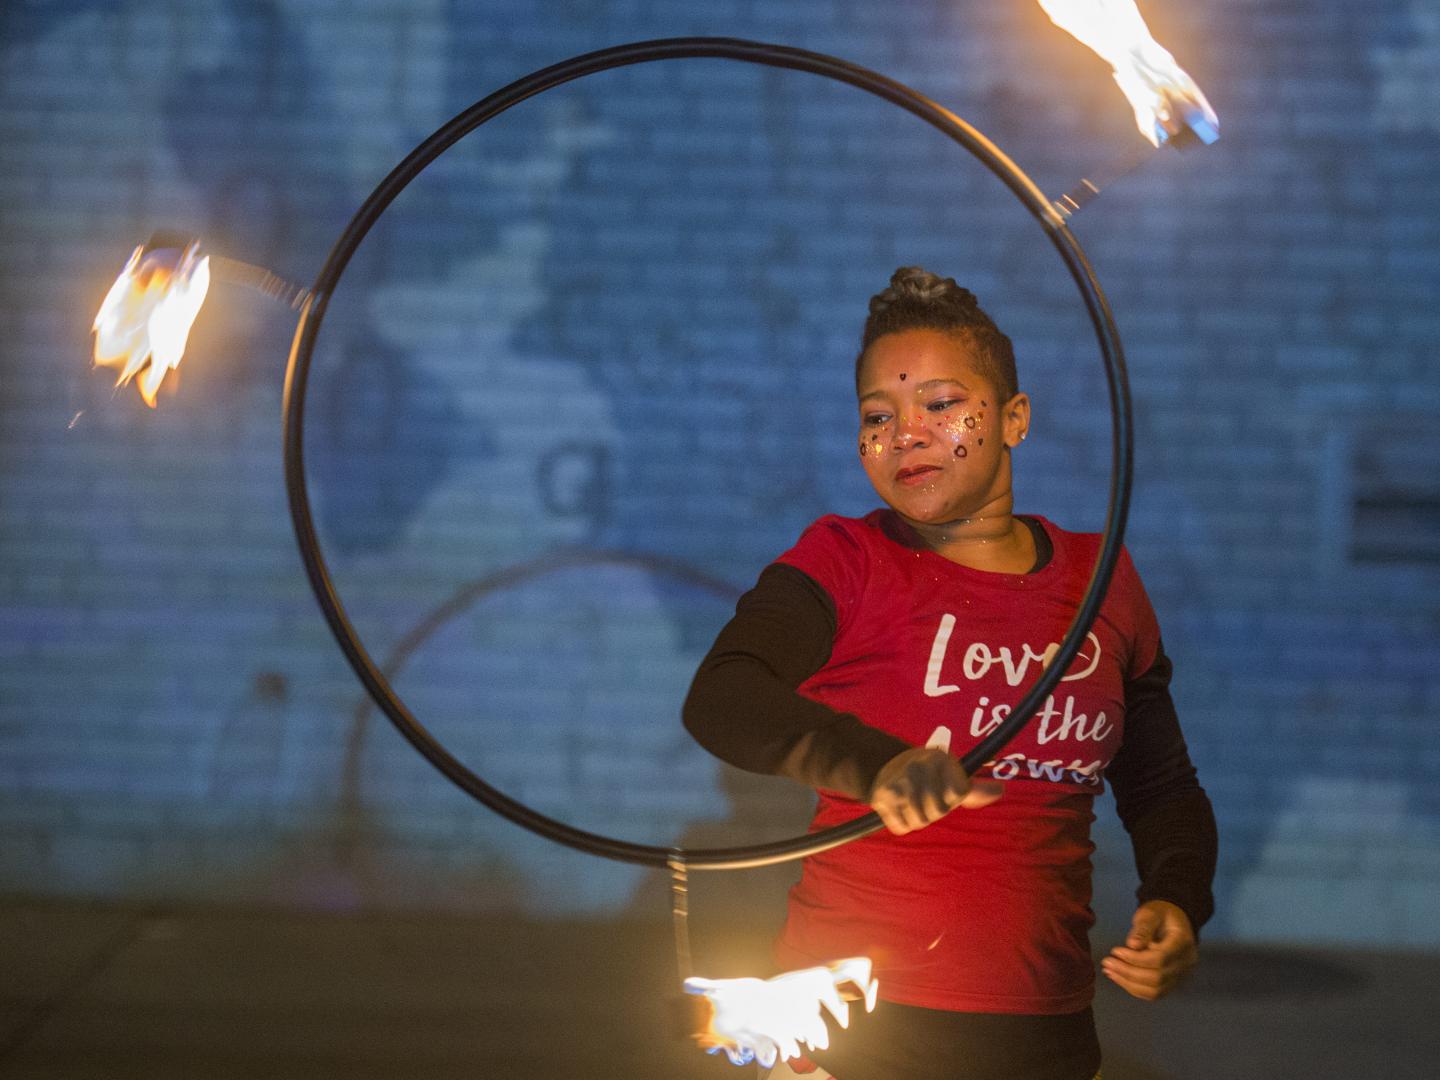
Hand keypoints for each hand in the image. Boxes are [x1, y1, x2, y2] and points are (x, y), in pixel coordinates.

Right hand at [868, 747, 1003, 834]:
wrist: (886, 766)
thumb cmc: (927, 777)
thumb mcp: (951, 776)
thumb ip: (974, 789)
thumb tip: (1000, 791)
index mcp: (939, 756)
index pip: (958, 794)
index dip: (950, 797)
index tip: (939, 786)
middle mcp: (918, 764)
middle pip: (938, 811)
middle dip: (932, 810)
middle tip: (923, 796)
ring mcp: (899, 780)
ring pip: (920, 821)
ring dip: (917, 818)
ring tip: (911, 802)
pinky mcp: (881, 796)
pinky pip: (902, 827)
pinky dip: (901, 823)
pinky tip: (898, 808)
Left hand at [1101, 900, 1196, 999]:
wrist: (1173, 921)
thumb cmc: (1160, 915)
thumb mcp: (1151, 913)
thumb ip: (1143, 928)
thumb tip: (1132, 945)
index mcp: (1183, 943)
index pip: (1160, 959)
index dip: (1135, 958)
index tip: (1115, 951)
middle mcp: (1186, 963)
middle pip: (1157, 978)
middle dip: (1128, 972)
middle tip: (1107, 962)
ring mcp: (1181, 975)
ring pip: (1155, 991)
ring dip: (1128, 983)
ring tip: (1109, 971)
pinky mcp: (1172, 982)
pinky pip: (1154, 993)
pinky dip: (1134, 987)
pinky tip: (1118, 977)